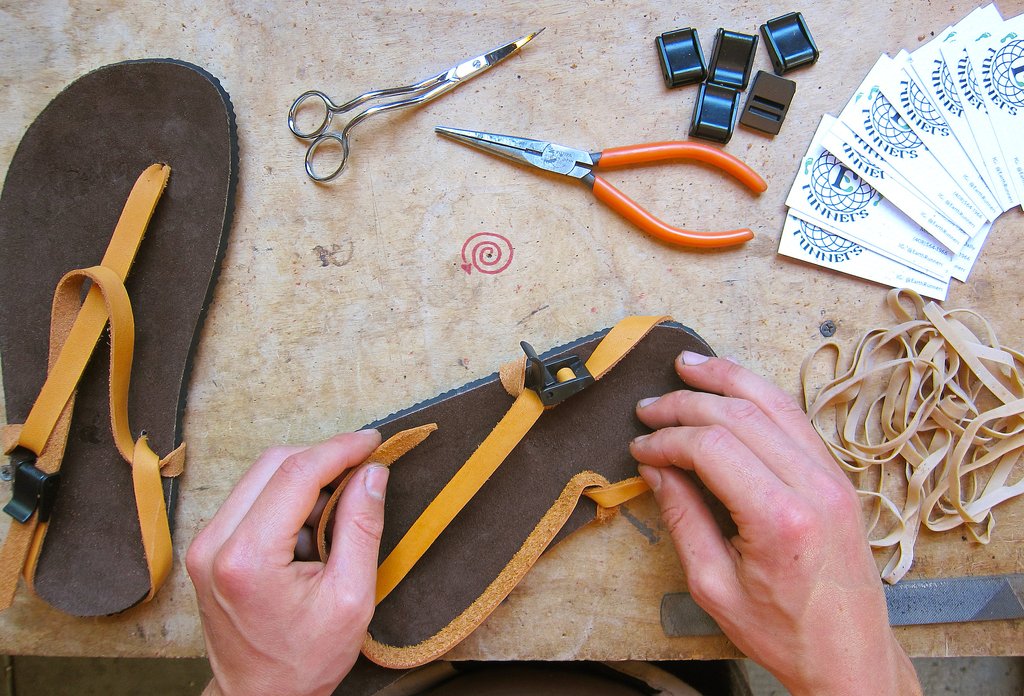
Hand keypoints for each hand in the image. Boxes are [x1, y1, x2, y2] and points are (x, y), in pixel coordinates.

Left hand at [186, 430, 386, 695]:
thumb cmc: (303, 660)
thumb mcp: (351, 598)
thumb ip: (362, 527)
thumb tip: (373, 473)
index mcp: (248, 558)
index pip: (296, 474)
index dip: (340, 449)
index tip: (374, 441)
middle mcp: (214, 544)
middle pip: (273, 464)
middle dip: (324, 459)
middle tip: (364, 470)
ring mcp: (205, 544)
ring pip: (261, 476)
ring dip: (305, 480)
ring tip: (337, 515)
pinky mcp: (208, 547)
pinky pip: (251, 497)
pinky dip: (286, 498)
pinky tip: (311, 529)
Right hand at [630, 352, 920, 695]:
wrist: (851, 658)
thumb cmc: (786, 634)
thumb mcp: (714, 586)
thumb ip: (684, 518)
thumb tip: (658, 470)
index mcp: (781, 519)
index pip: (712, 447)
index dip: (668, 439)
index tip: (641, 447)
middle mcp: (814, 487)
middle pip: (741, 415)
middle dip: (687, 402)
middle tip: (650, 406)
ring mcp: (833, 478)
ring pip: (775, 403)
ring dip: (727, 379)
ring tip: (689, 365)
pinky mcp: (839, 478)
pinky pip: (796, 420)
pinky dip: (760, 395)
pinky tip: (733, 387)